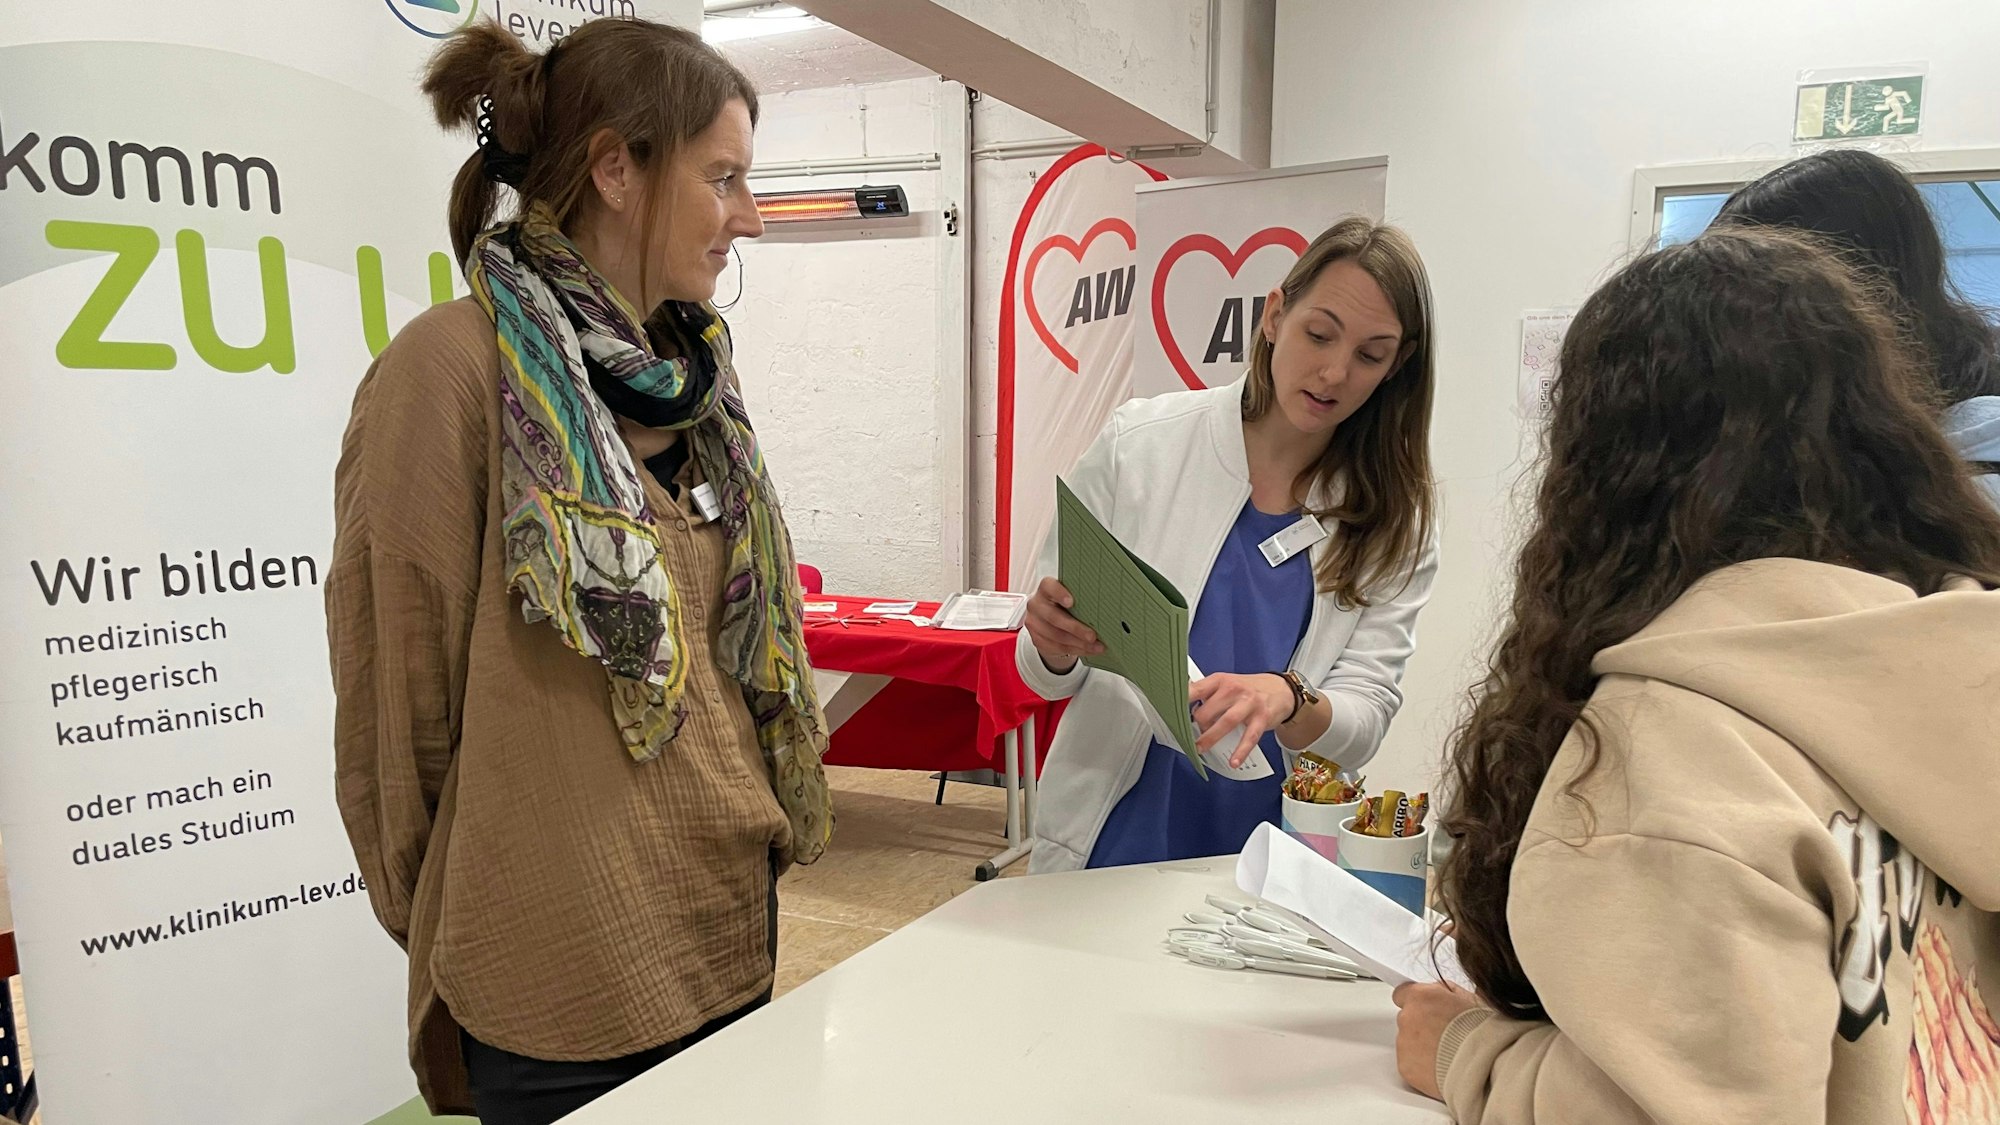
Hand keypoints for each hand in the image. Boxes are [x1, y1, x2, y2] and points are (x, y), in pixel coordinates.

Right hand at [1024, 578, 1101, 673]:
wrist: (1048, 619)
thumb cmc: (1065, 604)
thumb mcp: (1071, 596)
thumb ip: (1081, 598)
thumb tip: (1106, 607)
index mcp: (1046, 588)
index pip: (1049, 587)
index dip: (1059, 594)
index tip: (1072, 602)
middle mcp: (1036, 604)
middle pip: (1054, 617)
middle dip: (1075, 628)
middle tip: (1093, 636)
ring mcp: (1034, 623)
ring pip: (1056, 636)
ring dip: (1079, 643)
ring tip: (1097, 646)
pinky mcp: (1037, 639)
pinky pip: (1057, 648)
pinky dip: (1076, 650)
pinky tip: (1089, 650)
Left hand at [1188, 673, 1292, 765]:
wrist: (1281, 690)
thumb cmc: (1248, 689)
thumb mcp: (1226, 684)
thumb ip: (1207, 696)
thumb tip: (1184, 712)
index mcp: (1220, 680)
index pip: (1194, 690)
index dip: (1179, 703)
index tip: (1169, 713)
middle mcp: (1233, 690)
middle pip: (1207, 711)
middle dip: (1197, 726)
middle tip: (1193, 735)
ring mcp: (1249, 703)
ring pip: (1225, 723)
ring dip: (1210, 738)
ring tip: (1200, 748)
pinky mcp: (1261, 718)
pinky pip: (1249, 737)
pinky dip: (1240, 751)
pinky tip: (1233, 761)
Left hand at [1392, 981, 1483, 1101]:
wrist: (1484, 1066)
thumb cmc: (1483, 1033)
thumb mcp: (1472, 1000)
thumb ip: (1448, 992)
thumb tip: (1441, 992)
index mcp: (1421, 997)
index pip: (1403, 994)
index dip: (1417, 1003)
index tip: (1426, 1010)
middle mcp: (1407, 1018)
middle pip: (1407, 1019)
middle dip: (1422, 1026)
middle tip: (1445, 1037)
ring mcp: (1403, 1043)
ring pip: (1408, 1043)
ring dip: (1422, 1047)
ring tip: (1448, 1055)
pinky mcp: (1405, 1067)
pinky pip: (1410, 1063)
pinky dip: (1422, 1067)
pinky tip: (1443, 1068)